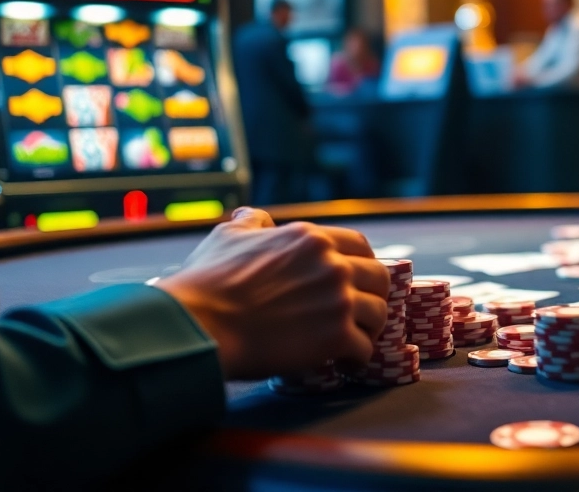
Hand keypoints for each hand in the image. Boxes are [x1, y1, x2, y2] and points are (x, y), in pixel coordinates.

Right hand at [159, 208, 389, 379]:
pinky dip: (358, 357)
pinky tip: (344, 362)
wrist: (200, 324)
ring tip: (354, 339)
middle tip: (360, 311)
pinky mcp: (336, 336)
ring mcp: (338, 300)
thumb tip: (254, 216)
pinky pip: (365, 348)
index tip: (358, 279)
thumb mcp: (228, 237)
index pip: (359, 245)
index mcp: (311, 239)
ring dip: (368, 328)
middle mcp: (332, 265)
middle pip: (379, 278)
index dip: (363, 262)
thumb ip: (251, 224)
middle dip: (373, 295)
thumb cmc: (207, 281)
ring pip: (378, 314)